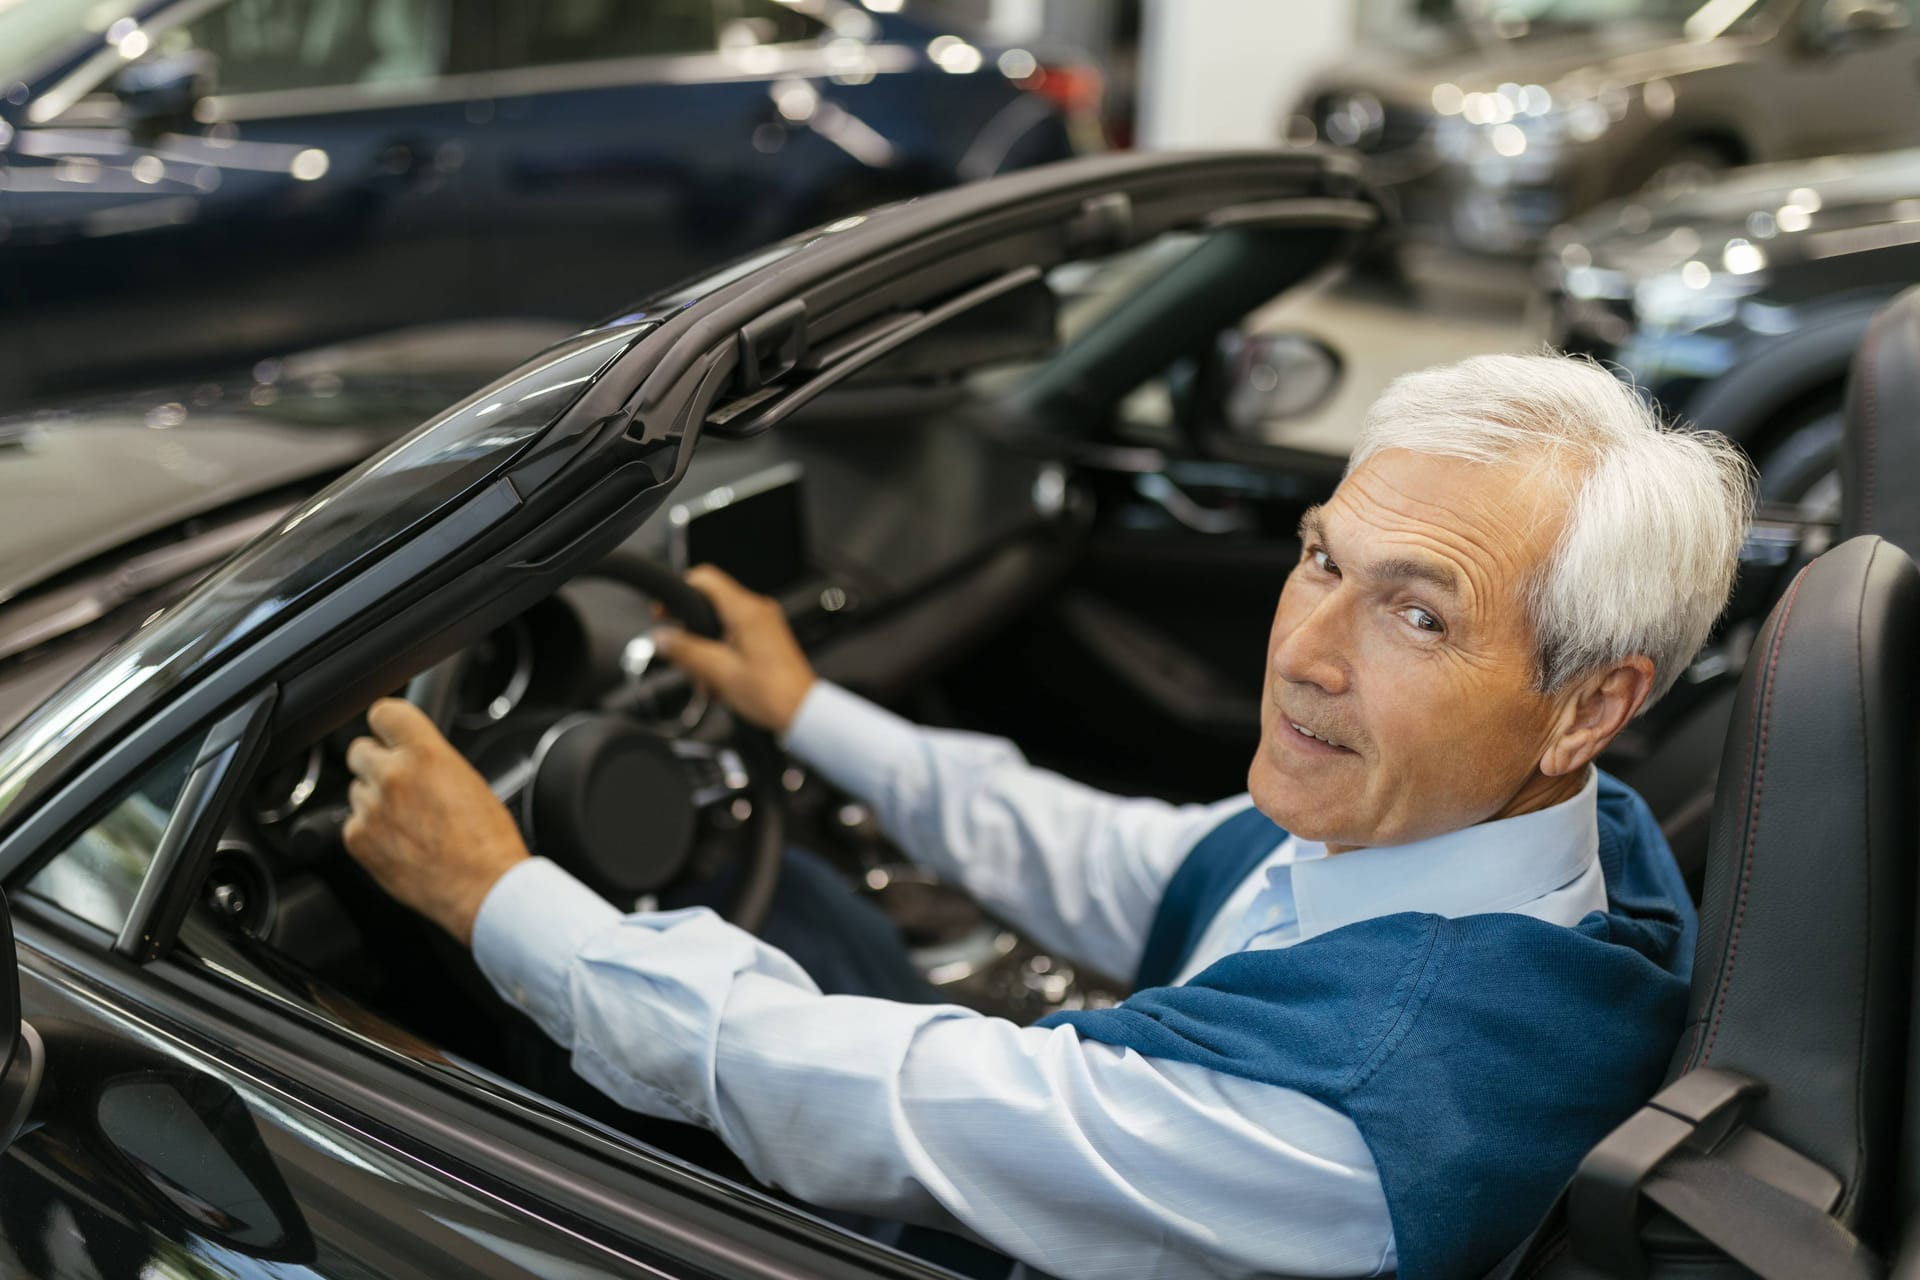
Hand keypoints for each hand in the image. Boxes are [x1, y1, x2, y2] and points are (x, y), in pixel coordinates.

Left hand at [342, 698, 529, 945]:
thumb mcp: (468, 779)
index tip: (389, 733)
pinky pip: (353, 823)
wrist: (484, 888)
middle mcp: (392, 776)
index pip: (383, 713)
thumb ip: (431, 760)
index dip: (387, 725)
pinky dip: (370, 831)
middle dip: (377, 763)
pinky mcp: (358, 840)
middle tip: (399, 783)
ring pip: (356, 789)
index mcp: (426, 754)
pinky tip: (398, 842)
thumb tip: (413, 757)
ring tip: (407, 821)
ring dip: (374, 799)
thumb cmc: (487, 841)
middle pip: (359, 750)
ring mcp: (371, 809)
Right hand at [655, 565, 816, 733]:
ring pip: (720, 627)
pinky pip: (734, 639)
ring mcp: (764, 625)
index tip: (664, 612)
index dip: (679, 592)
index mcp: (747, 611)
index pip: (705, 579)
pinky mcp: (767, 640)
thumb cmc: (773, 694)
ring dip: (706, 653)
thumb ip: (685, 651)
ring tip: (707, 682)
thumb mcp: (718, 672)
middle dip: (692, 636)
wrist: (802, 712)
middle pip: (709, 607)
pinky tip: (719, 684)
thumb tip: (660, 638)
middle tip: (684, 660)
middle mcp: (758, 611)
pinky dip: (721, 657)